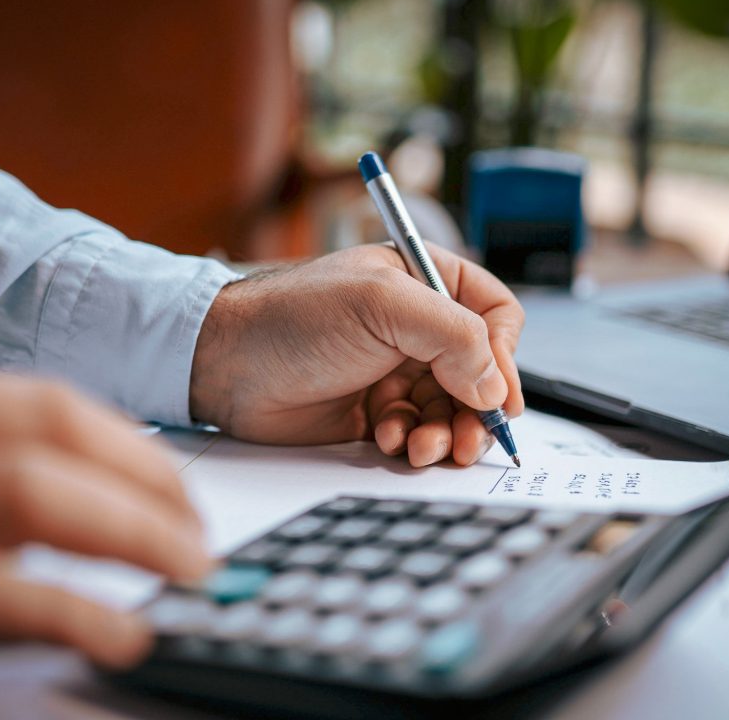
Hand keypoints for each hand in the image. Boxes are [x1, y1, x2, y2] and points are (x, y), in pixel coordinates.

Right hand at [0, 371, 209, 702]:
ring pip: (23, 490)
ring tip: (186, 571)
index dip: (130, 447)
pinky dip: (68, 611)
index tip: (178, 493)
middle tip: (197, 538)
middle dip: (144, 481)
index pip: (41, 403)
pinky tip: (122, 635)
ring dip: (129, 529)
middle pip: (44, 432)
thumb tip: (107, 496)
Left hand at [190, 243, 524, 467]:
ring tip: (422, 445)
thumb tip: (494, 387)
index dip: (505, 357)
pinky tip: (385, 438)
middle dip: (476, 410)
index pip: (494, 316)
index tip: (500, 396)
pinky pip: (415, 432)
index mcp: (425, 283)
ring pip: (450, 409)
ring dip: (445, 432)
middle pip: (479, 373)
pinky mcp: (374, 410)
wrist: (224, 364)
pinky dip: (410, 441)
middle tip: (469, 440)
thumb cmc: (293, 317)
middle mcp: (415, 327)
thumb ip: (452, 336)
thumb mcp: (381, 306)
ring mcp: (395, 370)